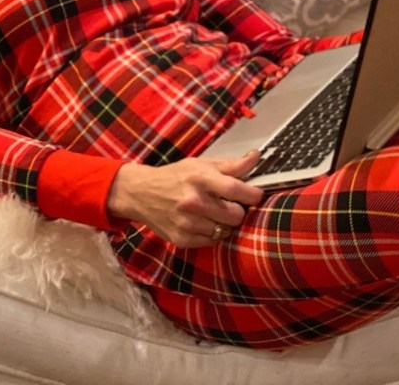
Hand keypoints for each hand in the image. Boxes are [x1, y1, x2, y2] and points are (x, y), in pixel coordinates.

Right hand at [107, 152, 263, 248]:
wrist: (140, 193)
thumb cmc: (175, 176)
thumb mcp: (200, 164)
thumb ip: (230, 164)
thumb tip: (256, 157)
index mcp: (199, 178)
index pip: (234, 188)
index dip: (252, 194)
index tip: (257, 195)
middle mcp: (193, 201)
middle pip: (235, 215)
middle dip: (237, 210)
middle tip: (229, 204)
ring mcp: (186, 223)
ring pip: (225, 230)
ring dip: (224, 223)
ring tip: (213, 213)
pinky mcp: (181, 239)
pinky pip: (211, 241)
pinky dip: (211, 234)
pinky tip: (202, 223)